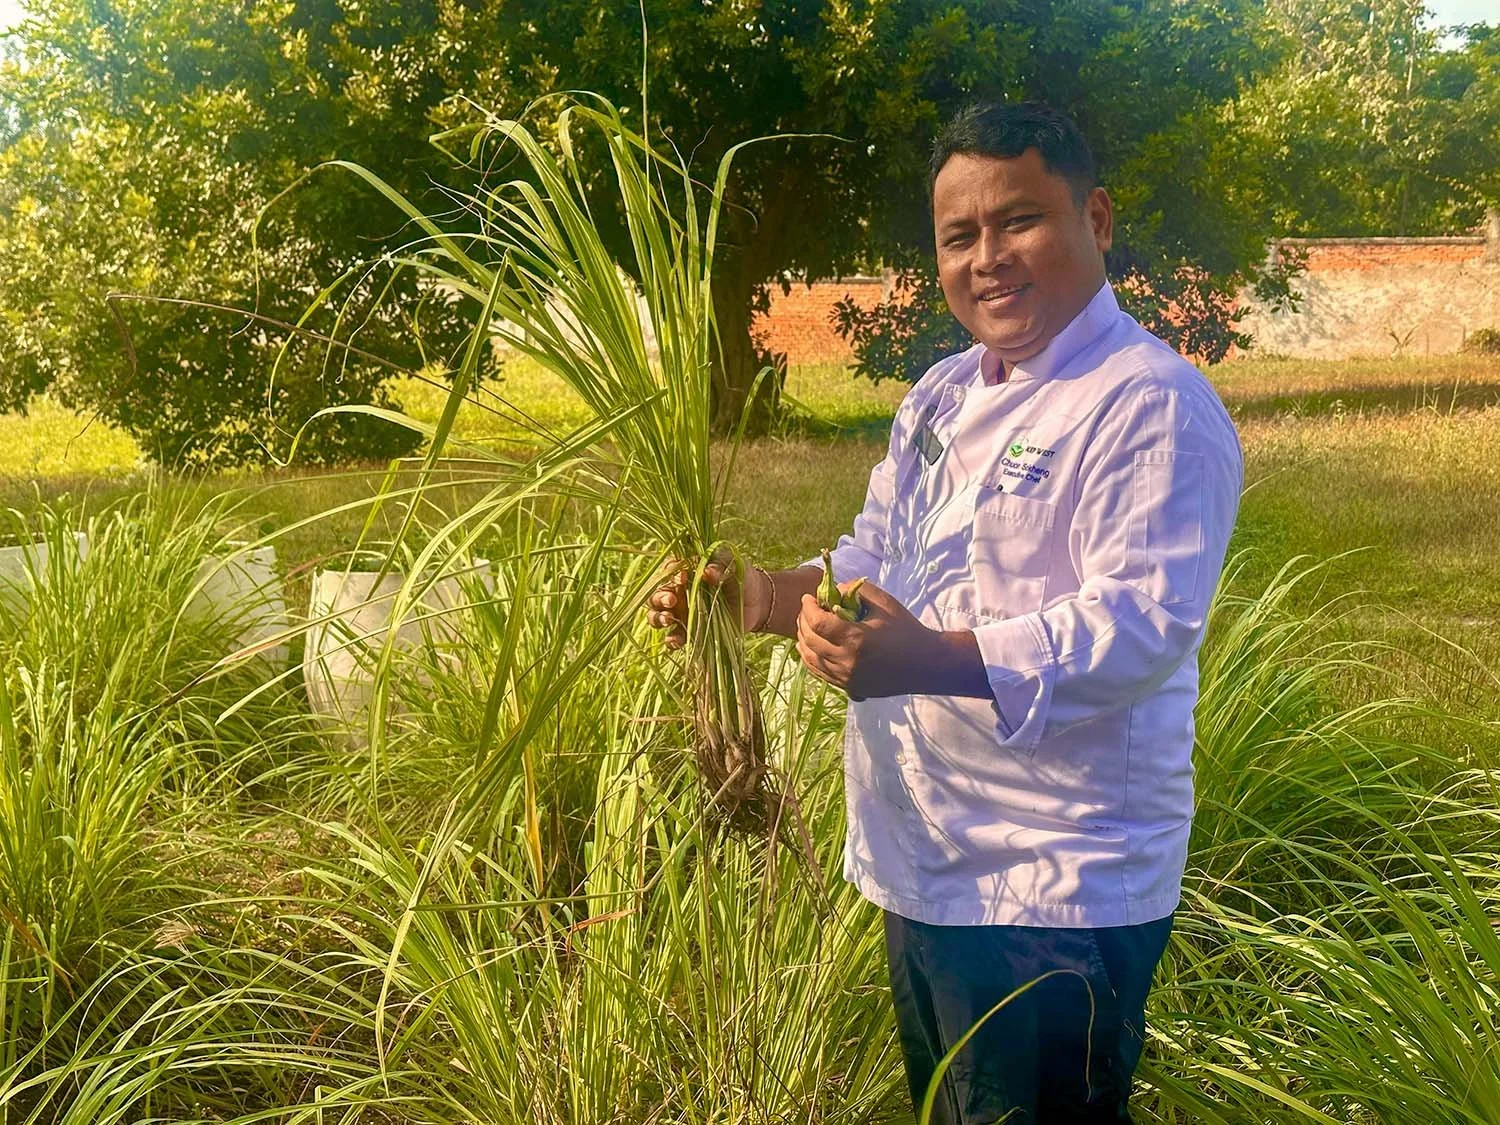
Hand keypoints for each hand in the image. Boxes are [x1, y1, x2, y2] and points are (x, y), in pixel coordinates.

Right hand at [645, 552, 770, 649]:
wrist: (757, 603)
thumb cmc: (742, 578)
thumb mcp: (735, 567)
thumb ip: (721, 566)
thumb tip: (708, 571)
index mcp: (686, 572)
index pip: (668, 571)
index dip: (670, 574)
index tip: (682, 578)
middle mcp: (678, 592)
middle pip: (656, 595)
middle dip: (659, 598)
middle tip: (672, 600)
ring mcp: (681, 613)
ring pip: (657, 616)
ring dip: (658, 618)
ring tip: (668, 619)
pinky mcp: (689, 632)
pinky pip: (674, 637)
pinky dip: (671, 640)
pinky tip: (676, 640)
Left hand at [794, 580, 940, 699]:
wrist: (926, 664)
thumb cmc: (906, 629)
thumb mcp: (884, 602)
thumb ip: (856, 590)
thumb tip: (832, 591)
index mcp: (856, 640)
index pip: (818, 623)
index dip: (808, 608)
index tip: (808, 597)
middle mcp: (847, 663)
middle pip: (810, 641)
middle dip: (803, 622)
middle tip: (806, 609)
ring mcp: (847, 679)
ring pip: (810, 660)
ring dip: (803, 641)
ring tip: (805, 626)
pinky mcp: (850, 688)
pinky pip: (820, 673)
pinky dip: (811, 658)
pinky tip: (812, 647)